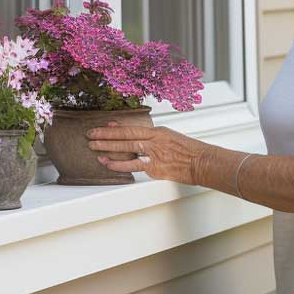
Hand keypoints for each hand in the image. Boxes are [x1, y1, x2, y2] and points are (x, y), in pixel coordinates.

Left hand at [86, 122, 206, 184]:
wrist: (202, 162)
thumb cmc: (189, 152)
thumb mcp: (171, 138)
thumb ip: (154, 139)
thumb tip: (139, 140)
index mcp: (158, 132)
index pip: (133, 127)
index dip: (116, 127)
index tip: (104, 126)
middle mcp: (155, 141)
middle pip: (126, 136)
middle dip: (106, 136)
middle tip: (90, 134)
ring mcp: (154, 154)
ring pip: (127, 148)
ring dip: (108, 148)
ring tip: (93, 148)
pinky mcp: (155, 168)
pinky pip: (133, 166)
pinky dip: (119, 164)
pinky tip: (108, 164)